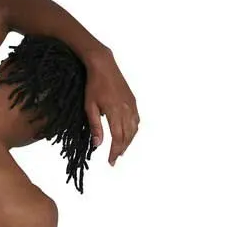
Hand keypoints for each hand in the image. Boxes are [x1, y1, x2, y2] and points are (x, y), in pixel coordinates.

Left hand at [84, 46, 138, 165]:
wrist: (103, 64)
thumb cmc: (94, 85)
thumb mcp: (90, 107)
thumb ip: (95, 126)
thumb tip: (98, 144)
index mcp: (115, 112)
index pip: (118, 138)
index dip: (115, 152)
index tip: (111, 161)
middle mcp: (126, 109)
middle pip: (128, 136)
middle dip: (122, 149)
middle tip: (114, 159)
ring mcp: (131, 104)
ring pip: (134, 128)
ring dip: (128, 141)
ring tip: (121, 150)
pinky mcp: (132, 100)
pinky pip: (136, 119)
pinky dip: (133, 130)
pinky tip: (128, 135)